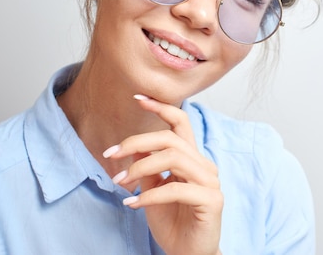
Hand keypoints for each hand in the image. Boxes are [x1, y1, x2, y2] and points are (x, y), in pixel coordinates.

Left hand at [103, 95, 222, 254]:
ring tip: (121, 183)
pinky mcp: (212, 200)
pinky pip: (176, 188)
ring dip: (140, 168)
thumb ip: (146, 166)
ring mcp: (210, 182)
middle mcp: (204, 165)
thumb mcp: (151, 189)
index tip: (137, 98)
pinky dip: (149, 194)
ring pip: (173, 158)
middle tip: (111, 155)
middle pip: (170, 139)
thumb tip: (132, 145)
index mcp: (192, 159)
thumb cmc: (172, 223)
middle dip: (136, 142)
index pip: (181, 123)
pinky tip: (133, 204)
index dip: (161, 107)